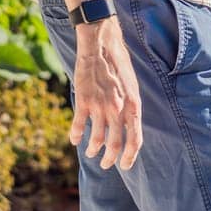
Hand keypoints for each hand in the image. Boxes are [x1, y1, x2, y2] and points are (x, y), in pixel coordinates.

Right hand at [72, 18, 142, 169]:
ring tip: (91, 152)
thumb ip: (130, 107)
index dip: (130, 156)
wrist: (101, 45)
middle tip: (106, 164)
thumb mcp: (132, 86)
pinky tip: (75, 140)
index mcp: (133, 105)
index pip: (135, 139)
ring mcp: (101, 106)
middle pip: (115, 144)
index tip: (124, 165)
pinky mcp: (84, 101)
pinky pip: (79, 126)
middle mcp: (118, 109)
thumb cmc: (119, 65)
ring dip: (93, 150)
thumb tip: (129, 127)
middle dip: (110, 159)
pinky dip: (76, 136)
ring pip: (96, 139)